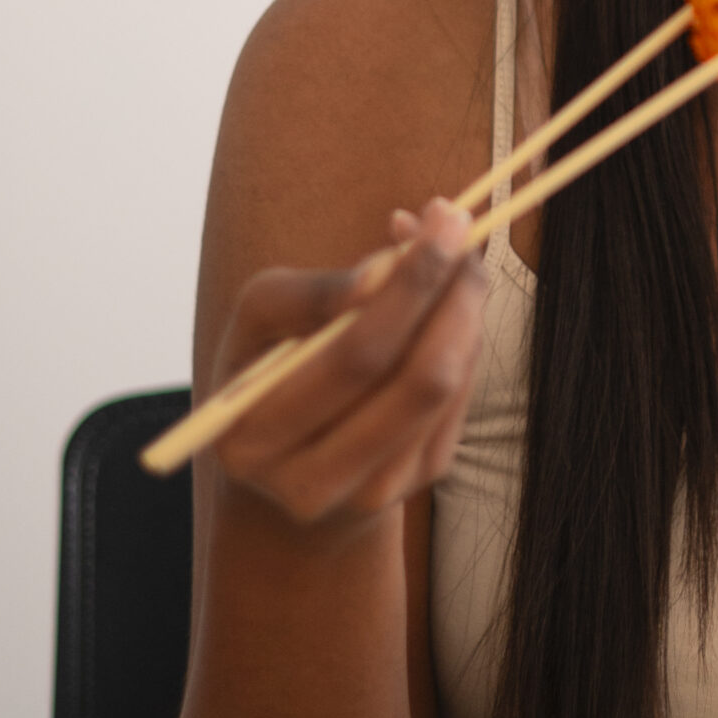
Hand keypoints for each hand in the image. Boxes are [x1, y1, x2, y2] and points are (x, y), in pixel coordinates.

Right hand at [209, 198, 487, 527]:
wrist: (280, 469)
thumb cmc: (265, 374)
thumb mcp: (256, 325)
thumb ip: (309, 294)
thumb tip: (389, 268)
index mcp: (253, 439)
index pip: (354, 356)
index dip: (409, 286)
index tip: (442, 223)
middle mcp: (314, 483)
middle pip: (417, 379)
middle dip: (451, 293)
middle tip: (461, 229)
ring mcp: (374, 493)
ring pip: (446, 389)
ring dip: (464, 311)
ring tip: (454, 261)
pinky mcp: (417, 485)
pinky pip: (458, 401)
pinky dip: (463, 341)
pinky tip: (445, 308)